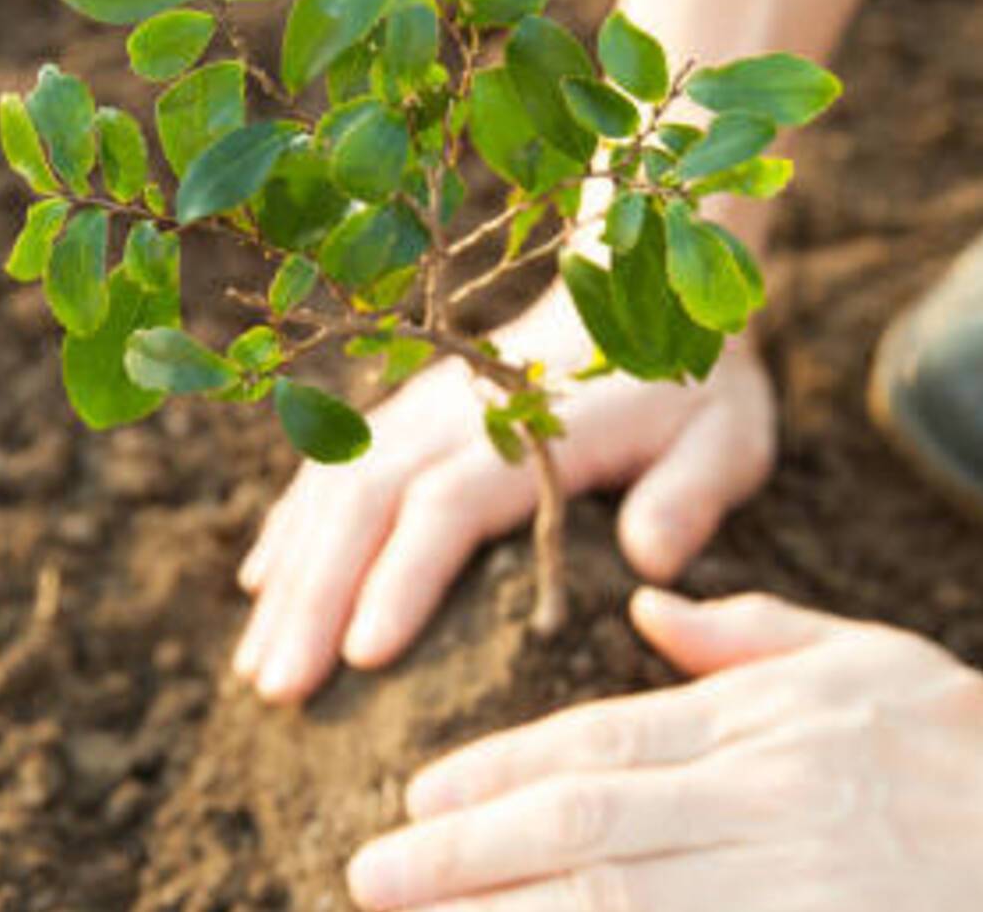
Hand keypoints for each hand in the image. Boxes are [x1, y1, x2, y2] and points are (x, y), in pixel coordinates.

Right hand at [232, 288, 776, 702]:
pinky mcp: (402, 414)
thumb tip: (649, 560)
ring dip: (291, 578)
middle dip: (316, 598)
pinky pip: (329, 468)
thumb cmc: (690, 388)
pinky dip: (290, 527)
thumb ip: (691, 495)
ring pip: (332, 489)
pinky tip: (261, 588)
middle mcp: (456, 413)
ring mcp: (419, 409)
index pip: (448, 505)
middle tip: (280, 690)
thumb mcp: (726, 437)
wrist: (643, 291)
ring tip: (256, 668)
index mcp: (532, 427)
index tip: (363, 657)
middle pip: (364, 503)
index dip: (402, 578)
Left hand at [346, 590, 982, 911]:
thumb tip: (647, 603)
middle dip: (463, 856)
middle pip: (583, 831)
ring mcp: (792, 887)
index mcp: (762, 725)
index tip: (415, 799)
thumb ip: (745, 634)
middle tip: (369, 876)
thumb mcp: (862, 655)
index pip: (596, 747)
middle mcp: (764, 804)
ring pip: (618, 907)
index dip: (494, 774)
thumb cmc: (973, 742)